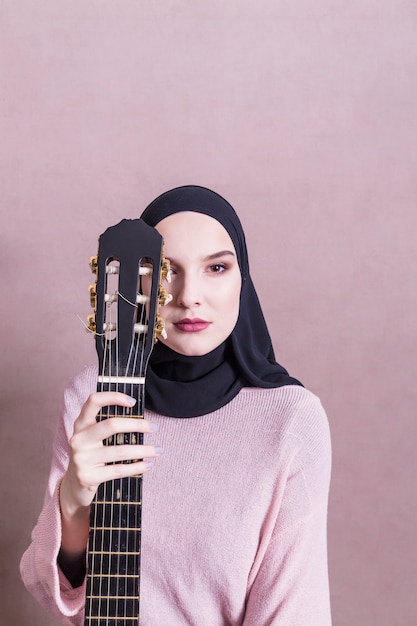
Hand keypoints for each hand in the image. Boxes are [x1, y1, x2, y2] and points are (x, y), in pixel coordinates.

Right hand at [59, 391, 160, 557]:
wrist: (73, 486)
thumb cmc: (91, 455)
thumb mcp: (93, 438)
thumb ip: (108, 425)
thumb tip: (141, 418)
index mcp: (81, 424)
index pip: (93, 401)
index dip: (113, 397)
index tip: (133, 402)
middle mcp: (79, 439)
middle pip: (111, 425)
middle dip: (137, 425)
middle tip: (154, 427)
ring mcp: (81, 458)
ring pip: (120, 451)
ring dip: (144, 450)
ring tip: (158, 450)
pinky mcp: (88, 476)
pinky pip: (118, 470)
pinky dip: (137, 467)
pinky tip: (148, 464)